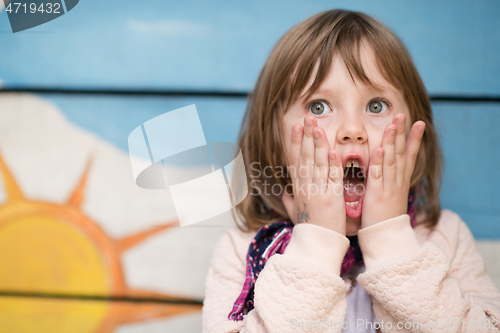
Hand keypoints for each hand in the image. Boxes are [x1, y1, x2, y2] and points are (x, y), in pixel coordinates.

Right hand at [282, 115, 345, 233]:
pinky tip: (333, 151)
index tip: (296, 127)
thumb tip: (283, 193)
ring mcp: (318, 191)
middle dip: (306, 136)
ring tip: (318, 127)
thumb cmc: (308, 229)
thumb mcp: (295, 213)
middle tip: (308, 117)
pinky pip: (332, 178)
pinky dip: (333, 164)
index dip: (295, 142)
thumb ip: (289, 201)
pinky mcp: (332, 198)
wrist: (317, 245)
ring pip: (318, 163)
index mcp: (298, 189)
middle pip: (305, 156)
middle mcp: (306, 187)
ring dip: (318, 144)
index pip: (294, 160)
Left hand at [361, 113, 424, 227]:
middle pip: (402, 153)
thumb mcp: (390, 195)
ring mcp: (388, 187)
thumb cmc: (384, 216)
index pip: (410, 156)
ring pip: (391, 160)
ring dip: (392, 141)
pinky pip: (378, 175)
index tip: (419, 122)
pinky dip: (379, 161)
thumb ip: (388, 179)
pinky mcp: (377, 195)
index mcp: (401, 181)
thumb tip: (386, 166)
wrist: (385, 237)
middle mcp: (397, 182)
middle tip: (403, 114)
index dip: (414, 139)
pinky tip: (380, 148)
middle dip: (402, 133)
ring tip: (392, 125)